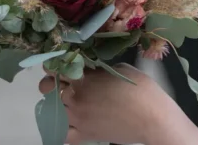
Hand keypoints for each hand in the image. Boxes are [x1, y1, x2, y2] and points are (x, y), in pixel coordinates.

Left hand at [38, 64, 170, 143]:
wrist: (152, 117)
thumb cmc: (141, 88)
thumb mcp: (119, 69)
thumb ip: (99, 69)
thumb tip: (91, 69)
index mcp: (83, 78)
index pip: (55, 68)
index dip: (54, 64)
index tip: (59, 63)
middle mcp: (75, 98)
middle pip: (46, 88)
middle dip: (51, 82)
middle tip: (64, 81)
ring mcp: (78, 119)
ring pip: (49, 110)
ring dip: (56, 103)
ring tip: (69, 101)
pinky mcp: (85, 135)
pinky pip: (63, 135)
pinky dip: (63, 129)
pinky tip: (71, 122)